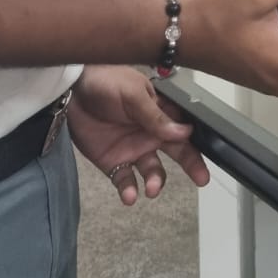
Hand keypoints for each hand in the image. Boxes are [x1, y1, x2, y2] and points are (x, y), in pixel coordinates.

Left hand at [69, 64, 209, 205]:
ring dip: (156, 181)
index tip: (207, 155)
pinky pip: (125, 180)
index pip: (185, 129)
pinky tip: (130, 195)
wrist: (70, 90)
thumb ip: (155, 116)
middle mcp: (151, 133)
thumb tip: (184, 132)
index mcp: (160, 112)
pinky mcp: (113, 162)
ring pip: (153, 171)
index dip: (198, 143)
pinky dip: (129, 190)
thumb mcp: (133, 94)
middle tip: (202, 179)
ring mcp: (133, 149)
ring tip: (152, 188)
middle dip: (192, 166)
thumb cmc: (105, 82)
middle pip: (178, 152)